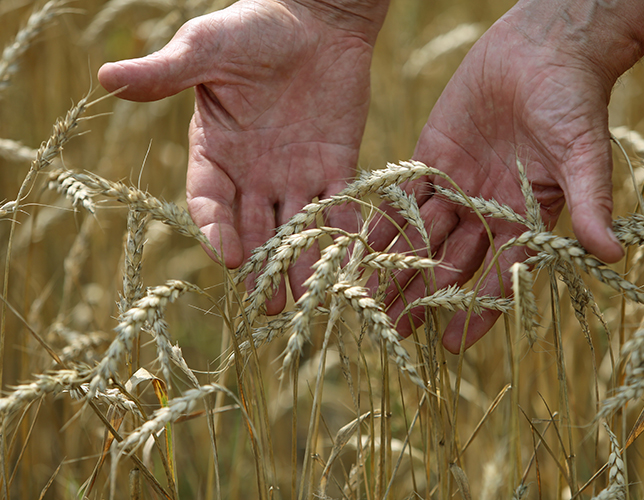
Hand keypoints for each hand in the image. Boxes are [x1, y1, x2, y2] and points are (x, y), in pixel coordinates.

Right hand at [98, 0, 385, 312]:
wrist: (315, 17)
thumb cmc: (254, 27)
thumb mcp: (205, 48)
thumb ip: (165, 72)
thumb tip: (105, 77)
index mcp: (216, 151)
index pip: (209, 201)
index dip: (216, 228)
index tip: (227, 255)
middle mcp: (254, 172)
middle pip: (254, 228)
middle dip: (260, 267)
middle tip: (268, 306)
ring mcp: (296, 173)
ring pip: (297, 228)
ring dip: (301, 263)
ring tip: (308, 300)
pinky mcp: (337, 165)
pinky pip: (340, 206)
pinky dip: (344, 234)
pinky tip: (351, 263)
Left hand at [371, 8, 626, 352]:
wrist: (543, 48)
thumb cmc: (573, 101)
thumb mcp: (584, 154)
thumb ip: (590, 203)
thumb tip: (611, 255)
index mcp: (525, 218)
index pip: (500, 273)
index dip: (478, 307)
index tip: (452, 342)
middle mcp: (487, 210)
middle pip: (451, 261)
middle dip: (423, 294)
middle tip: (394, 328)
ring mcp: (457, 185)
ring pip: (421, 234)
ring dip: (395, 264)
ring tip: (367, 295)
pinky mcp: (432, 157)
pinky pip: (404, 195)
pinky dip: (382, 219)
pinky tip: (358, 243)